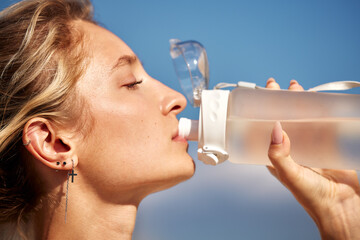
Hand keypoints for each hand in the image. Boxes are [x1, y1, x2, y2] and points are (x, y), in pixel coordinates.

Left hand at [265, 78, 359, 239]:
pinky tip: (317, 102)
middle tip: (276, 87)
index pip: (265, 131)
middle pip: (283, 120)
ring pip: (302, 119)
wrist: (344, 208)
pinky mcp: (327, 145)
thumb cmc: (314, 198)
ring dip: (298, 104)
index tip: (258, 97)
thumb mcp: (290, 175)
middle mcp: (291, 149)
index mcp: (277, 157)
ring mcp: (310, 146)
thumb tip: (274, 130)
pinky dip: (319, 112)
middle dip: (279, 103)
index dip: (260, 114)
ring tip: (296, 89)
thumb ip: (279, 155)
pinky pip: (322, 124)